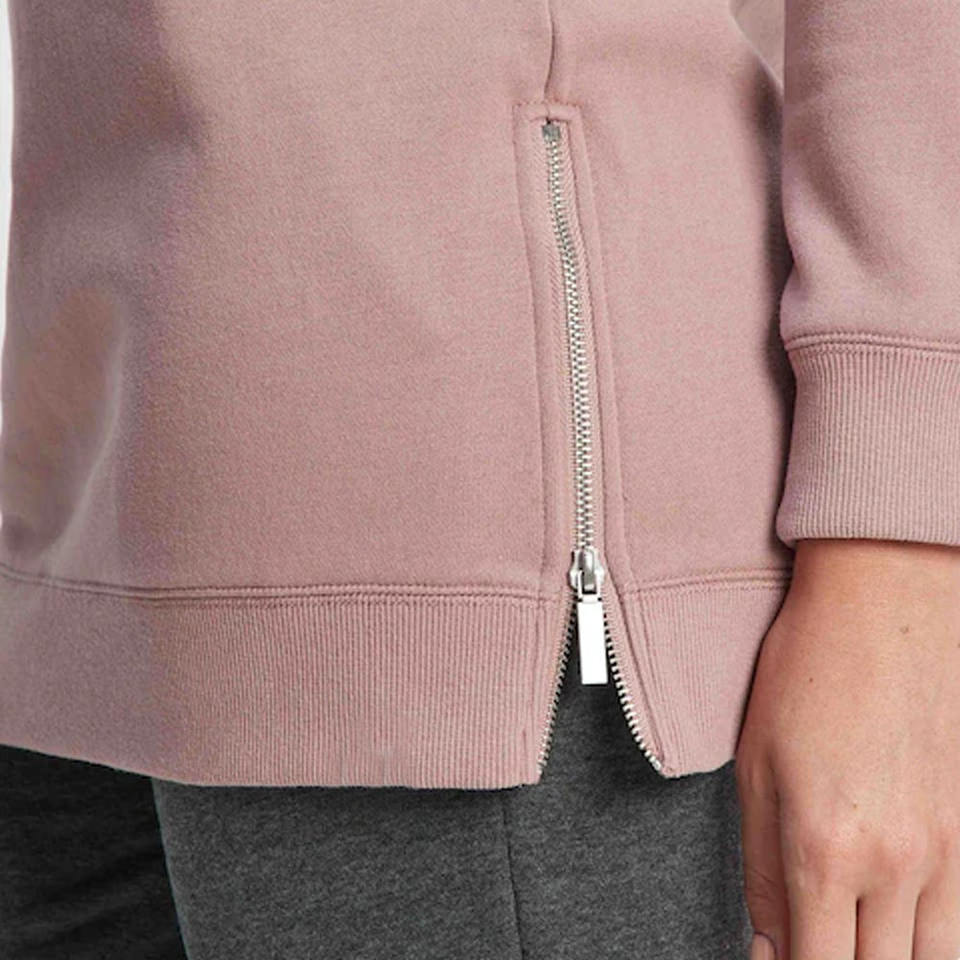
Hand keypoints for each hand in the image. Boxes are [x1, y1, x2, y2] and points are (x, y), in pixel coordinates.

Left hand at [735, 537, 959, 958]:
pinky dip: (931, 939)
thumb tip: (764, 939)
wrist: (889, 601)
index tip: (778, 959)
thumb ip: (760, 866)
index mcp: (823, 848)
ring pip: (931, 959)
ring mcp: (948, 850)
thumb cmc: (810, 669)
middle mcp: (895, 864)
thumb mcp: (755, 764)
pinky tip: (901, 923)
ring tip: (854, 932)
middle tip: (814, 938)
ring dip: (887, 957)